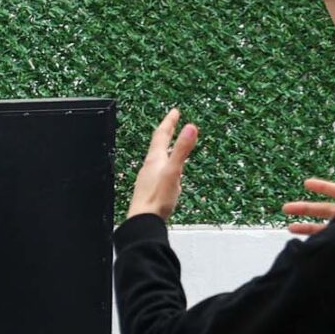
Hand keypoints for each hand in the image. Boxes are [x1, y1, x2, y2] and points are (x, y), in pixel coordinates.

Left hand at [127, 107, 198, 222]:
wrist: (143, 221)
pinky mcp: (151, 189)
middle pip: (158, 145)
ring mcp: (149, 178)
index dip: (169, 122)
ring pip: (158, 158)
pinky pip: (159, 171)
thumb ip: (182, 150)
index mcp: (155, 160)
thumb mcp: (174, 171)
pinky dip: (166, 164)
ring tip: (171, 144)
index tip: (175, 111)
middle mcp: (149, 167)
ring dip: (165, 148)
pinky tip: (169, 173)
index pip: (162, 135)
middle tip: (173, 121)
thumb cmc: (157, 198)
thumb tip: (191, 127)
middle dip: (167, 132)